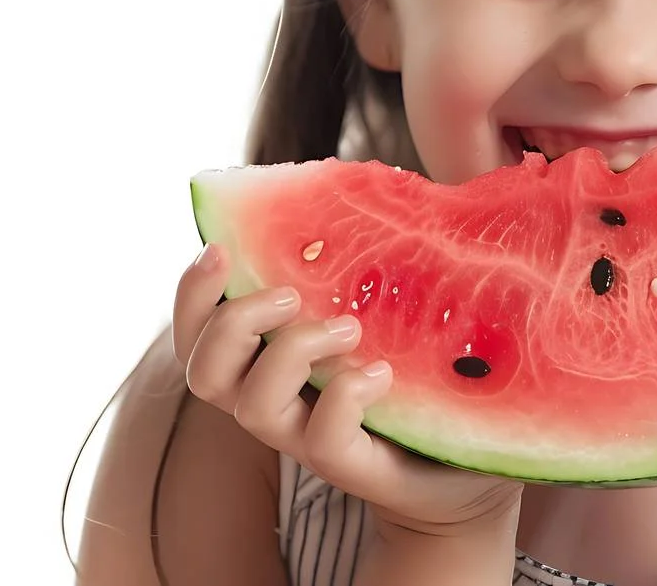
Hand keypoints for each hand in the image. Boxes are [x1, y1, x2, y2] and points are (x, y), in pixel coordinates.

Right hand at [172, 243, 522, 534]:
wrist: (464, 466)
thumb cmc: (419, 378)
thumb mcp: (387, 314)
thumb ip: (364, 270)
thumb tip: (380, 190)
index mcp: (269, 360)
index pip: (199, 333)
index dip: (192, 293)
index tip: (218, 249)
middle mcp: (276, 400)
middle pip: (203, 371)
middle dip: (232, 320)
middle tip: (290, 294)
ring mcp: (307, 436)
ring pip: (250, 405)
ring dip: (290, 351)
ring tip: (347, 328)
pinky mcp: (350, 464)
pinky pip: (322, 437)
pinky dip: (345, 395)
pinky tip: (383, 372)